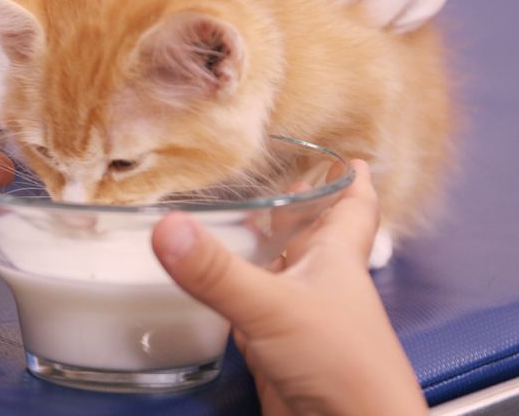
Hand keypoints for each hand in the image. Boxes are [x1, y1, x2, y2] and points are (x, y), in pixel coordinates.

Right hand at [152, 161, 426, 415]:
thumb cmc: (339, 364)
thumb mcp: (273, 307)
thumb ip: (217, 270)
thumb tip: (166, 226)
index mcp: (336, 258)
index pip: (353, 206)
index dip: (350, 178)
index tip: (347, 154)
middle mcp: (321, 282)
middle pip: (314, 233)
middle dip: (298, 206)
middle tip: (272, 176)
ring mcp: (300, 316)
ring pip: (282, 268)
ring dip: (264, 246)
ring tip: (234, 217)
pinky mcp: (278, 348)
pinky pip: (257, 307)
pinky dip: (239, 290)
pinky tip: (216, 283)